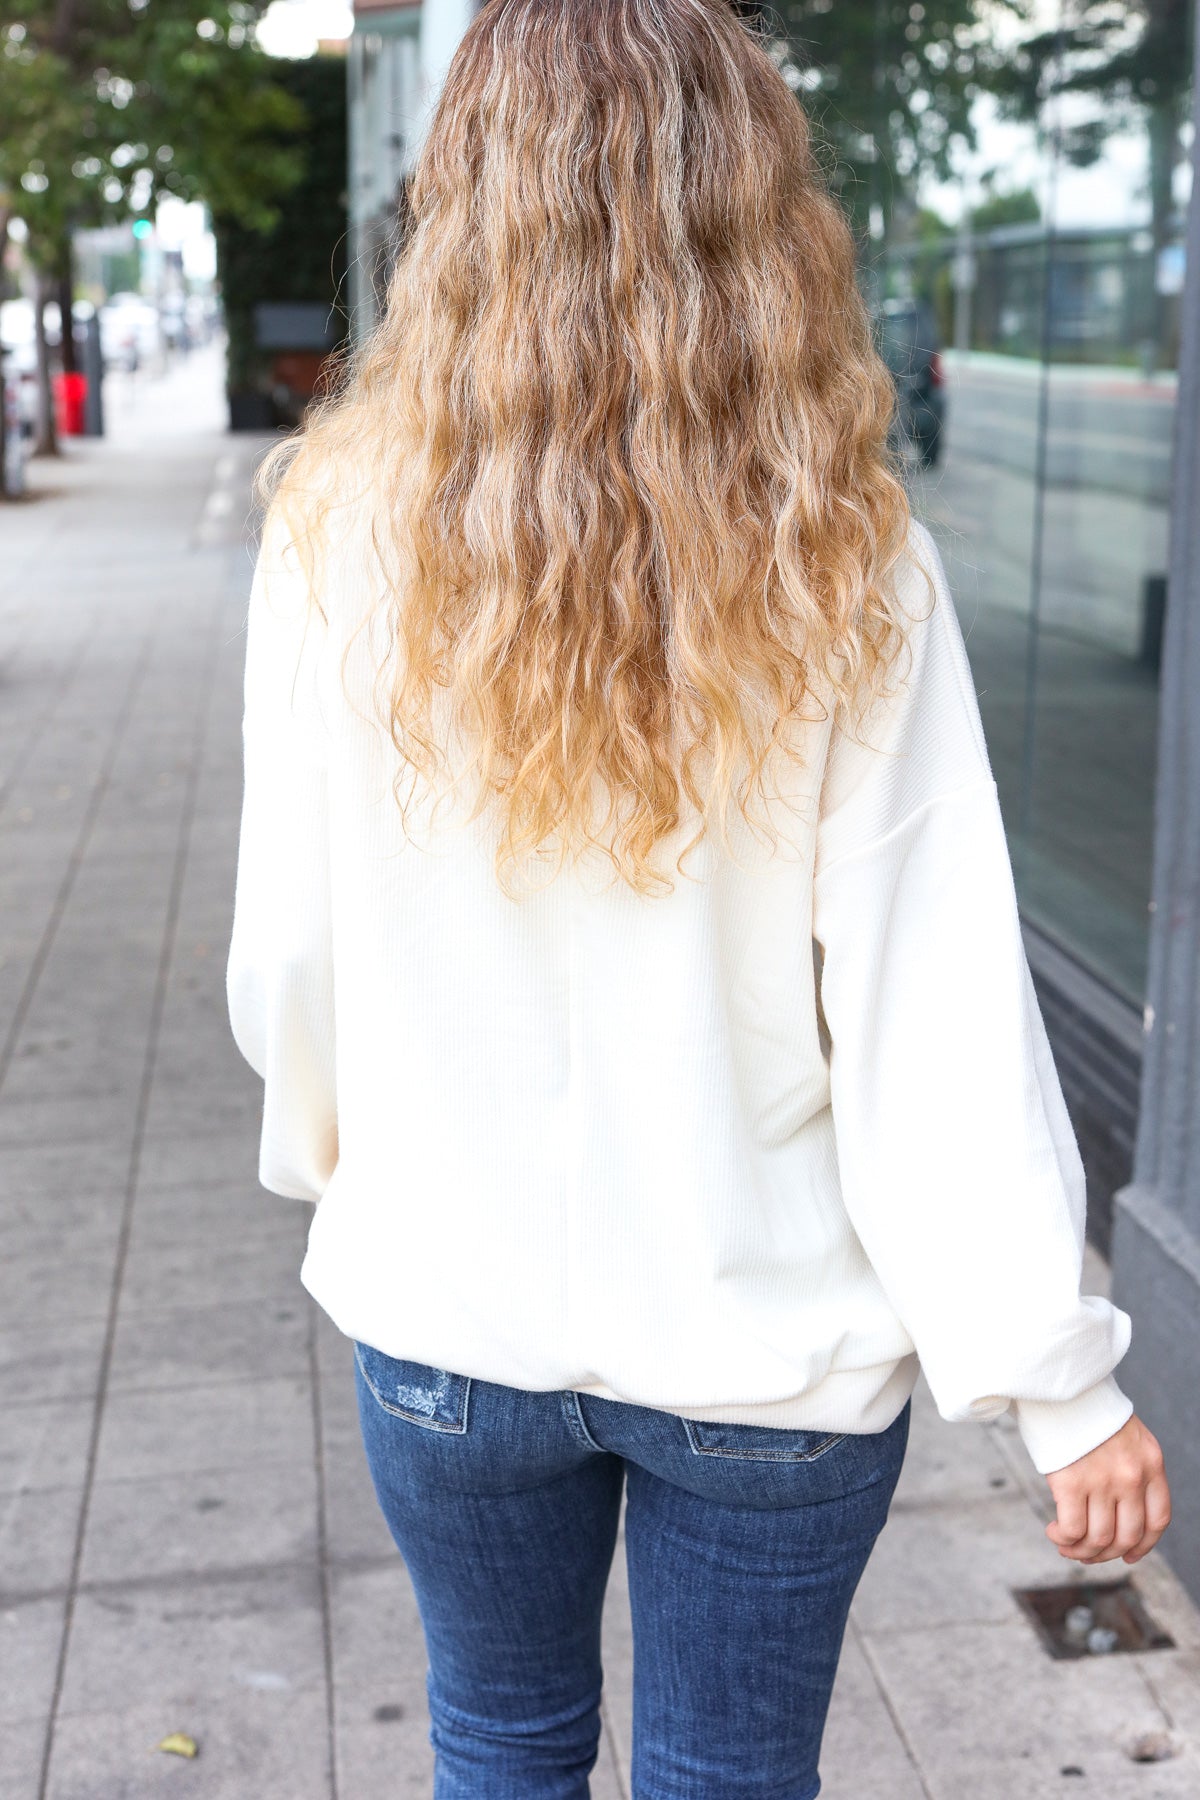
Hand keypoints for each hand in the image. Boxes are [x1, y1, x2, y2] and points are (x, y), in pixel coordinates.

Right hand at [1044, 1413, 1169, 1564]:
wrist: (1060, 1382)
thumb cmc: (1085, 1407)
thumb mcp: (1125, 1434)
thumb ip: (1131, 1467)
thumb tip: (1117, 1511)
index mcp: (1151, 1461)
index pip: (1157, 1519)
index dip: (1143, 1546)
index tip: (1127, 1555)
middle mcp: (1132, 1475)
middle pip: (1127, 1535)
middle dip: (1105, 1553)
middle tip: (1086, 1552)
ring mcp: (1102, 1480)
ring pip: (1099, 1538)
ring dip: (1081, 1551)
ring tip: (1065, 1544)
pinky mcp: (1070, 1481)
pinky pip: (1073, 1529)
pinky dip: (1063, 1539)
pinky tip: (1055, 1531)